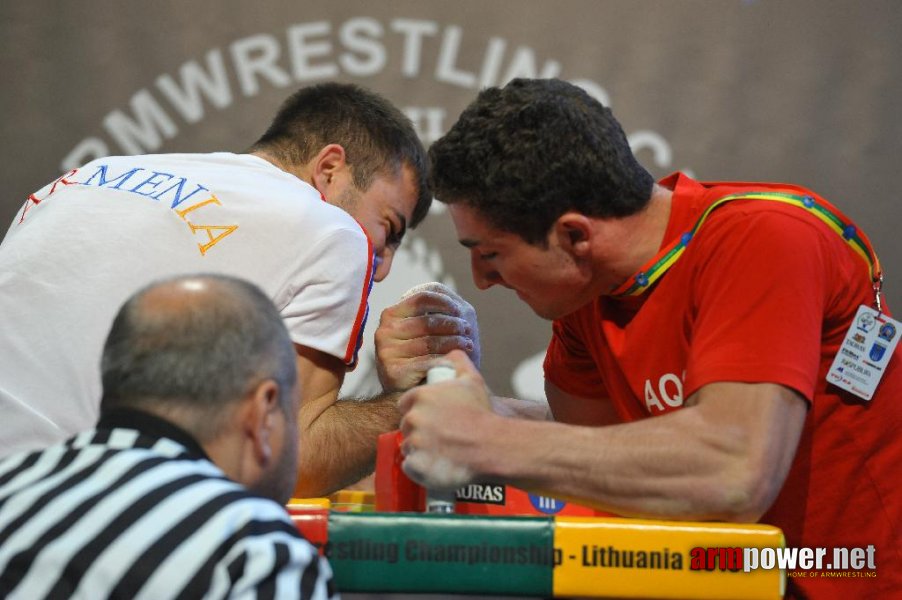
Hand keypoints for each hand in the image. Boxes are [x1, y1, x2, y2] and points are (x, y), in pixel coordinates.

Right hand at [375, 282, 480, 391]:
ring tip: (468, 345)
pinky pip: (428, 361)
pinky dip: (446, 360)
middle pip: (429, 321)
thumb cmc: (419, 356)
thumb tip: (448, 296)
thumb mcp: (421, 329)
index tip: (460, 312)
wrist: (405, 391)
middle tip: (468, 331)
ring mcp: (386, 352)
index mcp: (390, 314)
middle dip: (454, 325)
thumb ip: (431, 310)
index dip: (446, 303)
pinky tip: (457, 360)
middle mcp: (384, 331)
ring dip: (455, 342)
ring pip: (431, 342)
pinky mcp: (393, 372)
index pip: (422, 299)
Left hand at [397, 350, 492, 489]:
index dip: (418, 411)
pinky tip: (435, 465)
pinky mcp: (417, 466)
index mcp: (421, 396)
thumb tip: (450, 353)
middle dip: (419, 430)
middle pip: (407, 426)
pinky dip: (420, 468)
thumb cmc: (482, 413)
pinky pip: (410, 466)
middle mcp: (413, 418)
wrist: (492, 445)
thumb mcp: (472, 379)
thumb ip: (458, 360)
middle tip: (439, 436)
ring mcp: (414, 443)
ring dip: (420, 449)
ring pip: (408, 446)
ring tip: (441, 452)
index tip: (432, 419)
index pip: (406, 404)